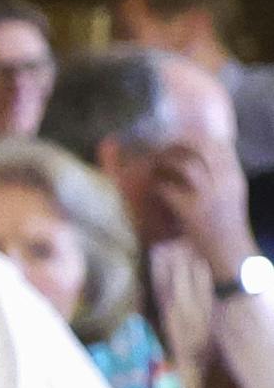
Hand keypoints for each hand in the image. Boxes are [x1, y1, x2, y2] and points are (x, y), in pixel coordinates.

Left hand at [131, 130, 257, 280]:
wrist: (230, 254)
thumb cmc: (226, 225)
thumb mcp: (230, 195)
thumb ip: (220, 175)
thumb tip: (203, 156)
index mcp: (234, 177)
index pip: (219, 145)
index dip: (195, 135)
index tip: (178, 133)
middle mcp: (224, 183)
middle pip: (202, 148)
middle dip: (177, 143)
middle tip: (160, 146)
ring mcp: (209, 197)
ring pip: (185, 165)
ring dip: (165, 161)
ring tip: (154, 165)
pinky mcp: (191, 212)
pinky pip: (168, 189)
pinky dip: (157, 186)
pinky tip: (153, 188)